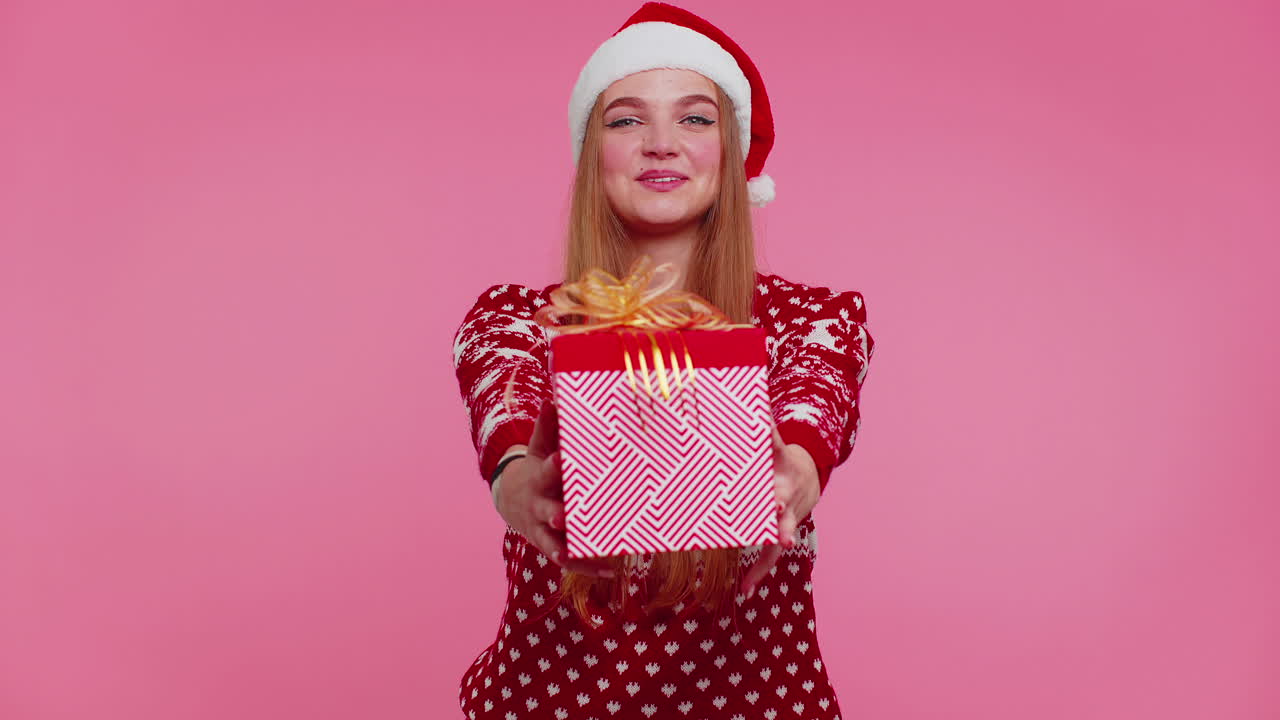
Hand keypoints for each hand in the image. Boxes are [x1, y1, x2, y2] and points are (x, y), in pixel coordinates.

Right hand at [494, 398, 616, 578]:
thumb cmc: (536, 468)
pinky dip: (590, 567)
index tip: (562, 459)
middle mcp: (541, 507)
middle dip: (555, 515)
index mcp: (540, 479)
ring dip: (568, 550)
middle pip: (548, 512)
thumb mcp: (538, 447)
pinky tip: (612, 570)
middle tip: (564, 517)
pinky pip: (571, 560)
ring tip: (584, 556)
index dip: (554, 466)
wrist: (512, 501)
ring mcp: (545, 530)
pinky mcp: (553, 547)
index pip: (546, 471)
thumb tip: (553, 396)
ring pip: (555, 543)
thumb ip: (548, 426)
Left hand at [738, 422, 820, 595]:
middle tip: (782, 541)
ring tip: (749, 585)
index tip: (775, 503)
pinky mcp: (779, 538)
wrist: (807, 478)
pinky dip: (757, 574)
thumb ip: (768, 432)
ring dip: (764, 565)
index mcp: (784, 486)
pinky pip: (769, 559)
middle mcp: (788, 509)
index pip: (782, 492)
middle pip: (787, 522)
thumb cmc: (782, 461)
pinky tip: (745, 591)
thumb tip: (757, 406)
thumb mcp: (778, 447)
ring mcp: (786, 526)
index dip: (779, 498)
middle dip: (783, 531)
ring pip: (777, 548)